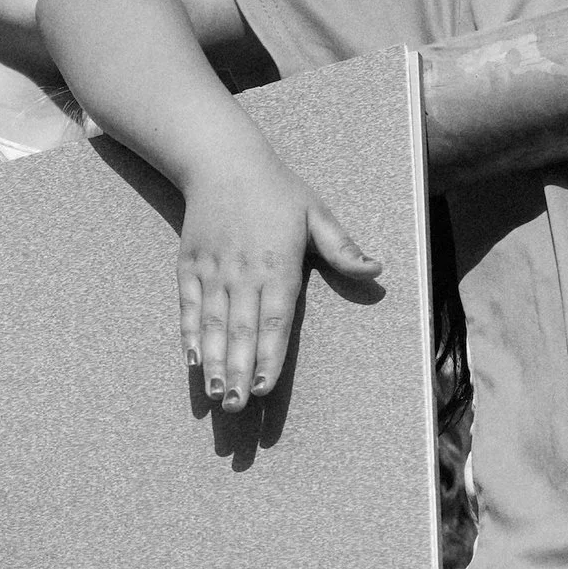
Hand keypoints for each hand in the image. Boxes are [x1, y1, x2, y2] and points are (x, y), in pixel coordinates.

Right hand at [179, 153, 379, 410]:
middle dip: (238, 372)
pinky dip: (190, 333)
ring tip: (214, 394)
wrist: (221, 161)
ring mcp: (212, 270)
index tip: (266, 389)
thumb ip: (343, 248)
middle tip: (236, 407)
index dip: (269, 357)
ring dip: (213, 361)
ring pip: (212, 324)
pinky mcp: (190, 266)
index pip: (274, 321)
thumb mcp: (317, 213)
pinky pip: (189, 306)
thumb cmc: (276, 189)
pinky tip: (193, 359)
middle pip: (240, 332)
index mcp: (278, 265)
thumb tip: (378, 270)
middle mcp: (242, 273)